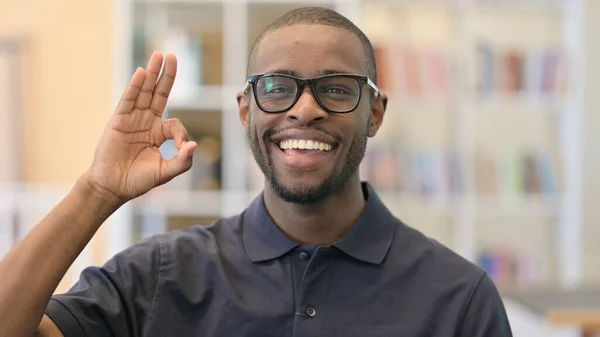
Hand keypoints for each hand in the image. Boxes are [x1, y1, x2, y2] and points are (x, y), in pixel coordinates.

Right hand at [83, 51, 196, 202]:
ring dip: (152, 73)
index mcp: (158, 134)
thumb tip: (194, 146)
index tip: (182, 147)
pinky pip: (128, 100)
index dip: (181, 134)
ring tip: (159, 55)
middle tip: (172, 56)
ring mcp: (132, 120)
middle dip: (167, 76)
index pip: (175, 124)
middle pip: (159, 94)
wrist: (112, 187)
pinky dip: (135, 86)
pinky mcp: (118, 120)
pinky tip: (142, 72)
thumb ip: (182, 161)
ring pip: (144, 92)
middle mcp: (146, 123)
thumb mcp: (165, 172)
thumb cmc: (137, 181)